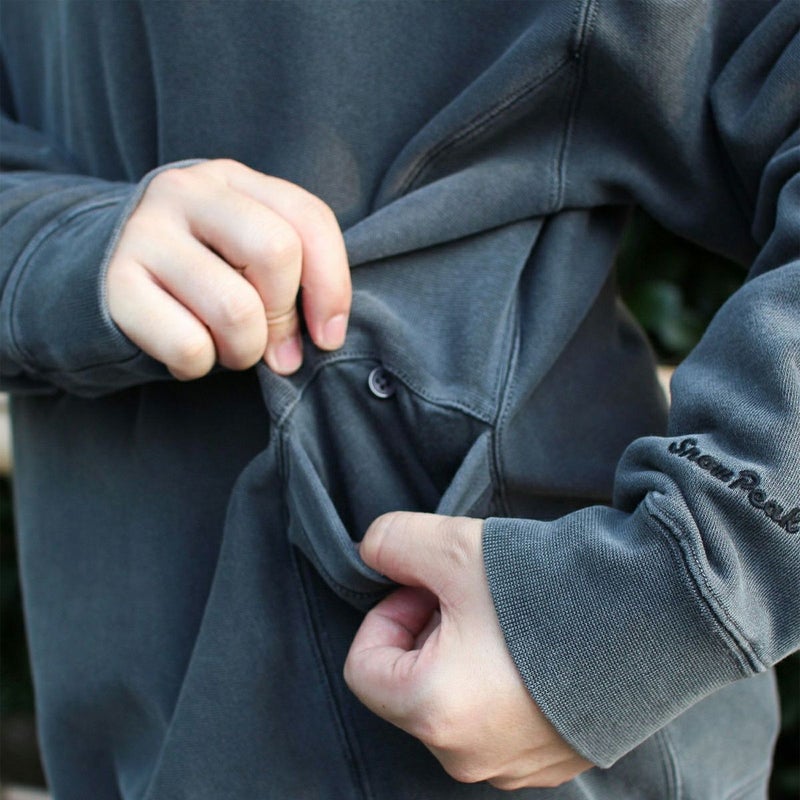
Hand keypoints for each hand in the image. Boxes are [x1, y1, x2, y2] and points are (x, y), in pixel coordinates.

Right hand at [107, 159, 349, 378]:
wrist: (100, 270)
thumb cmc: (199, 267)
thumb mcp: (246, 250)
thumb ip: (293, 273)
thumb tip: (322, 338)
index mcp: (233, 178)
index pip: (309, 219)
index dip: (332, 286)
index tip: (327, 336)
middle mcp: (187, 193)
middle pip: (276, 252)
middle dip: (285, 318)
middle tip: (275, 347)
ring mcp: (145, 234)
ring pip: (236, 309)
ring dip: (245, 351)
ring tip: (231, 350)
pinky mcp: (114, 284)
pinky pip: (188, 345)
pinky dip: (200, 365)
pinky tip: (190, 352)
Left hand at [344, 512, 592, 789]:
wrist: (657, 613)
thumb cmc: (549, 589)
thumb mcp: (452, 546)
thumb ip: (391, 542)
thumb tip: (371, 550)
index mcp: (434, 712)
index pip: (364, 666)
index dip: (389, 614)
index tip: (429, 588)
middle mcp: (470, 755)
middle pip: (410, 685)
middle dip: (428, 632)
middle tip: (470, 595)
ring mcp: (515, 765)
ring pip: (454, 701)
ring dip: (464, 655)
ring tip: (508, 617)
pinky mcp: (552, 760)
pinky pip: (498, 720)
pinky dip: (501, 681)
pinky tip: (536, 644)